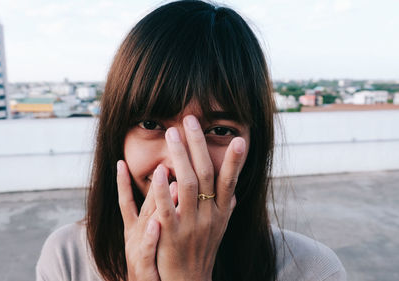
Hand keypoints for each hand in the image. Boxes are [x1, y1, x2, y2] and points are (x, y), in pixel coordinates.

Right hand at [117, 160, 160, 280]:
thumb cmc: (150, 265)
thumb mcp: (147, 238)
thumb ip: (151, 216)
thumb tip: (164, 191)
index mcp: (135, 230)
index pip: (129, 201)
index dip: (123, 182)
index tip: (121, 161)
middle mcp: (134, 237)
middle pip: (145, 208)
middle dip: (152, 185)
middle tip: (161, 163)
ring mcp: (137, 252)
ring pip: (147, 224)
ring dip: (153, 203)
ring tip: (164, 184)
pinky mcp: (143, 268)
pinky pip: (148, 250)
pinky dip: (151, 236)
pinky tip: (157, 223)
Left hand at [151, 115, 246, 280]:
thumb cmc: (202, 250)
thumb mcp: (219, 229)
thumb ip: (226, 207)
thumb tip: (234, 190)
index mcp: (221, 212)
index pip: (230, 181)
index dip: (235, 161)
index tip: (240, 138)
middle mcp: (209, 216)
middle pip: (206, 174)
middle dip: (199, 145)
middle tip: (190, 120)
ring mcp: (190, 225)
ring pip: (187, 184)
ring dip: (180, 157)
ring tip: (173, 133)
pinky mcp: (170, 234)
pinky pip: (165, 207)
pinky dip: (162, 187)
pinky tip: (159, 170)